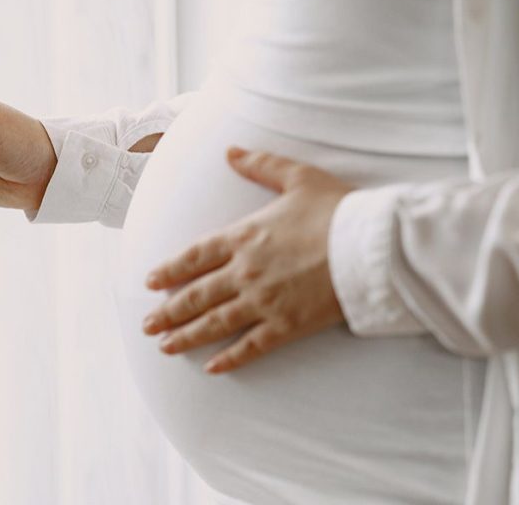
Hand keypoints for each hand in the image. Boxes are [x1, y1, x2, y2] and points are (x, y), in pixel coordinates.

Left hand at [143, 147, 353, 373]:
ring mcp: (263, 301)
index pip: (194, 256)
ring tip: (164, 347)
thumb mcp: (297, 177)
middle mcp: (246, 271)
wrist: (372, 245)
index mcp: (244, 236)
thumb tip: (230, 151)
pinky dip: (229, 358)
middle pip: (196, 295)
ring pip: (215, 323)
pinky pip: (250, 346)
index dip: (169, 270)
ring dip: (186, 336)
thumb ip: (260, 165)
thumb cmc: (337, 209)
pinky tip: (212, 368)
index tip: (150, 282)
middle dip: (168, 311)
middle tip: (147, 324)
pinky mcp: (286, 325)